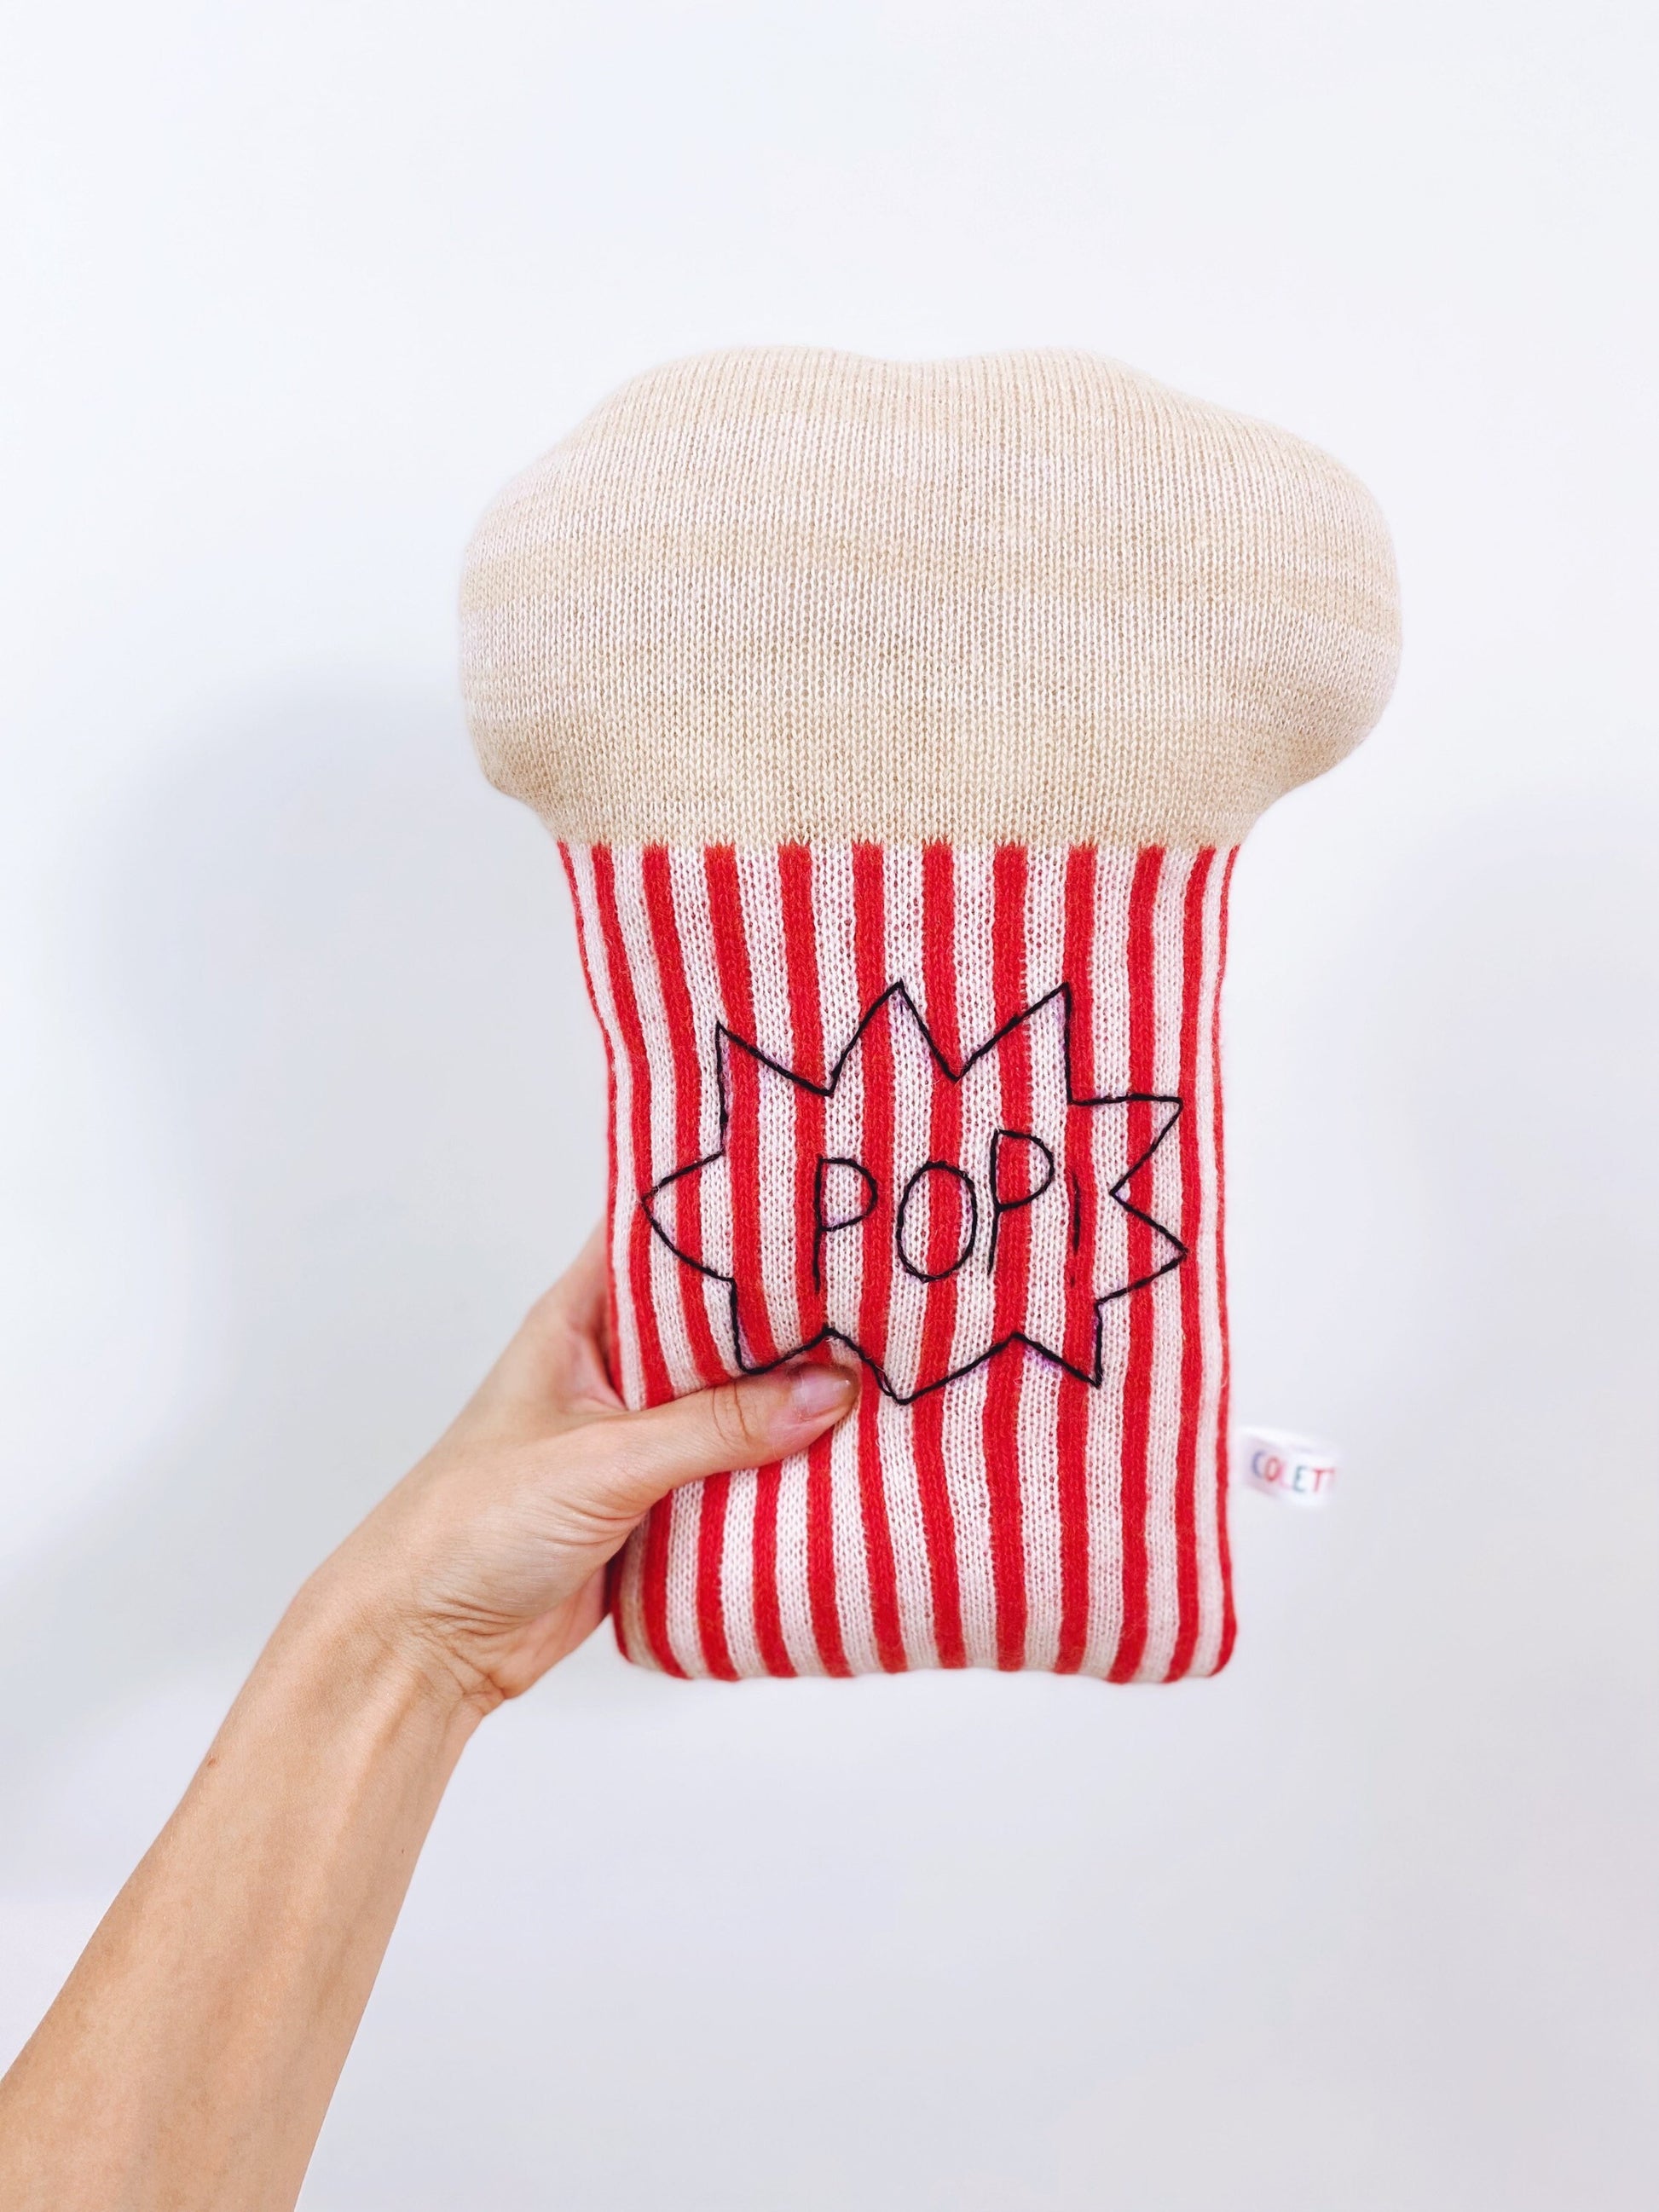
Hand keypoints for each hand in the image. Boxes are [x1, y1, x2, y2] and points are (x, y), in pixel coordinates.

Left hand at [304, 1225, 858, 1710]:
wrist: (425, 1646)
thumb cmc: (469, 1526)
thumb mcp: (604, 1461)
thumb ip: (719, 1426)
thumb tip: (830, 1391)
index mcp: (578, 1320)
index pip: (659, 1235)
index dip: (728, 1210)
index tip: (810, 1194)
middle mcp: (611, 1370)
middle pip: (716, 1323)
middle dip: (786, 1314)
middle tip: (877, 1290)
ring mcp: (635, 1439)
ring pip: (733, 1403)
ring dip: (791, 1401)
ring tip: (883, 1370)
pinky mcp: (655, 1506)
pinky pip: (733, 1476)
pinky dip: (779, 1474)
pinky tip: (845, 1462)